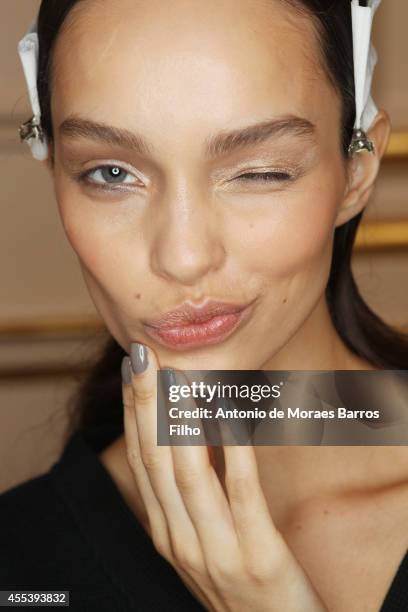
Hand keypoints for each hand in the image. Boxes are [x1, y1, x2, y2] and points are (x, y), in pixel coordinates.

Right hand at [121, 342, 327, 611]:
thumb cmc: (242, 584)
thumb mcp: (205, 542)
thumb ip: (192, 496)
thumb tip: (187, 433)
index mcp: (167, 533)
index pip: (142, 462)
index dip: (133, 413)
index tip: (132, 371)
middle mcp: (182, 541)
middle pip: (157, 461)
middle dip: (146, 404)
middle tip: (142, 356)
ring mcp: (217, 552)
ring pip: (188, 473)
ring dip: (183, 419)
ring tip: (180, 375)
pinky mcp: (258, 557)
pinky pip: (242, 492)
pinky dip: (232, 448)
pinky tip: (231, 413)